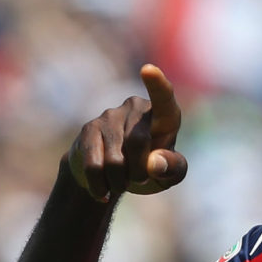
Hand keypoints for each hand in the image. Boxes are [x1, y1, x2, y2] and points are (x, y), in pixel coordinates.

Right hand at [67, 64, 188, 202]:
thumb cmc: (149, 171)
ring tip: (121, 183)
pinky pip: (94, 165)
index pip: (163, 98)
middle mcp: (136, 108)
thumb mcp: (168, 176)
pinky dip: (100, 185)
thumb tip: (154, 162)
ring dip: (119, 182)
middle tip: (138, 180)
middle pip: (138, 143)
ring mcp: (110, 116)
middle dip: (139, 172)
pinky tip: (102, 192)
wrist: (111, 176)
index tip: (148, 70)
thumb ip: (172, 169)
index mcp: (163, 116)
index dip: (157, 85)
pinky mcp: (89, 129)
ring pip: (114, 160)